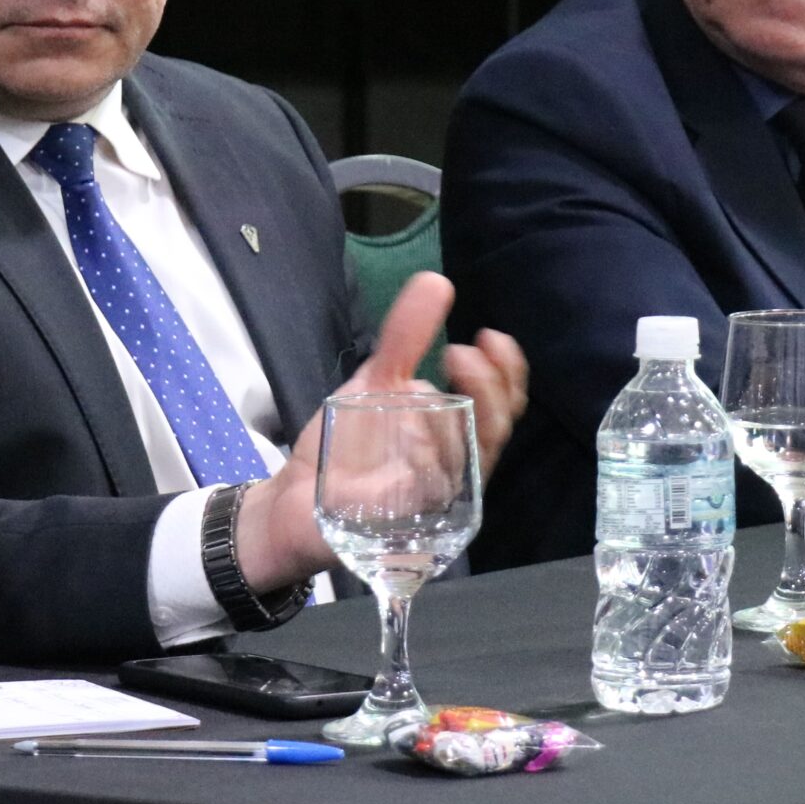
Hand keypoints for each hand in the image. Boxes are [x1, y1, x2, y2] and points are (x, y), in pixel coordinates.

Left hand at [236, 272, 526, 589]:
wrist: (295, 493)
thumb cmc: (346, 441)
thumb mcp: (376, 379)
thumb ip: (406, 336)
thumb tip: (437, 281)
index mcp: (456, 430)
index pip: (502, 404)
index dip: (508, 372)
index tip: (492, 336)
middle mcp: (456, 465)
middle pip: (496, 434)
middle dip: (490, 391)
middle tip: (461, 354)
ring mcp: (434, 496)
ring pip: (470, 465)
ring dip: (459, 424)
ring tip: (432, 391)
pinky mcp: (408, 522)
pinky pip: (431, 495)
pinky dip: (429, 463)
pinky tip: (416, 436)